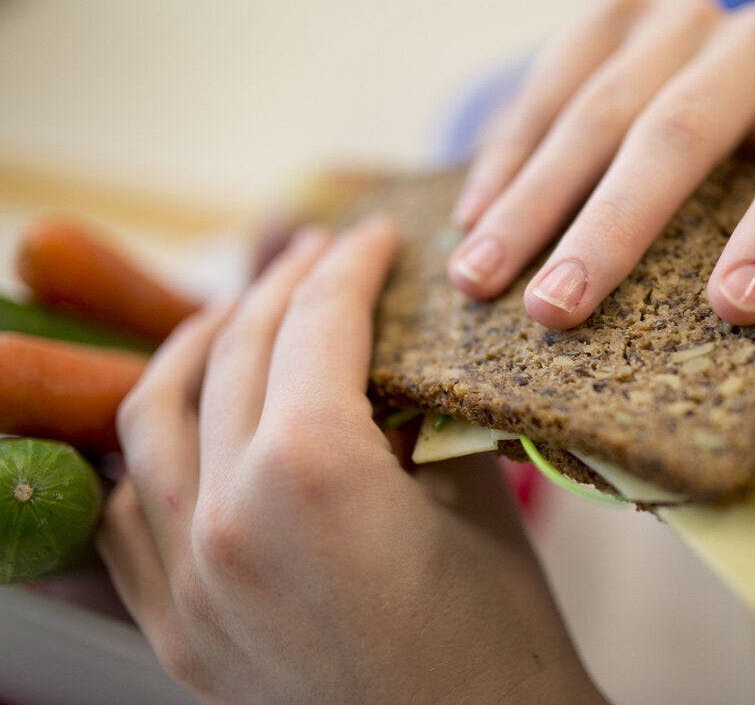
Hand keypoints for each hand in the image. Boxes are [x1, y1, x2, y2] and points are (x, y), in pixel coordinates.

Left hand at [96, 217, 603, 703]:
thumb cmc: (502, 638)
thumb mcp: (475, 498)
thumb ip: (417, 413)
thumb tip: (392, 356)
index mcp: (313, 474)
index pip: (317, 327)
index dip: (351, 267)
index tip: (374, 237)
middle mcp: (226, 519)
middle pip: (236, 355)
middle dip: (284, 287)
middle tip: (324, 257)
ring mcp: (186, 581)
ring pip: (153, 420)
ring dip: (198, 348)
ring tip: (239, 315)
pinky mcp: (175, 630)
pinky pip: (131, 511)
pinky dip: (156, 449)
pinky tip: (190, 424)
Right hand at [448, 0, 754, 329]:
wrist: (714, 71)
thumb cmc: (752, 174)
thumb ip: (753, 237)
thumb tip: (704, 325)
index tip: (733, 308)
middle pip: (682, 134)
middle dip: (612, 229)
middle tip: (554, 309)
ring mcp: (683, 20)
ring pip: (598, 113)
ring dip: (529, 205)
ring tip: (477, 280)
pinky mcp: (617, 11)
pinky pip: (549, 86)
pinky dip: (506, 159)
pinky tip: (474, 219)